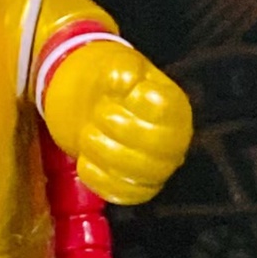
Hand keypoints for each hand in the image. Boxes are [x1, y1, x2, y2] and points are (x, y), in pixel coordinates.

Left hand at [43, 42, 192, 204]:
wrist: (86, 95)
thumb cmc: (105, 77)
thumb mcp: (113, 62)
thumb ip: (121, 67)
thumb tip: (126, 79)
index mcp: (172, 105)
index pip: (167, 114)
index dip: (139, 108)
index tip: (119, 95)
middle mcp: (171, 139)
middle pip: (158, 150)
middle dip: (121, 133)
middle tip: (98, 115)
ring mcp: (152, 164)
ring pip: (141, 176)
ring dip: (107, 156)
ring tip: (88, 134)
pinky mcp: (130, 181)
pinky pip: (125, 195)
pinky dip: (101, 181)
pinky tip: (84, 161)